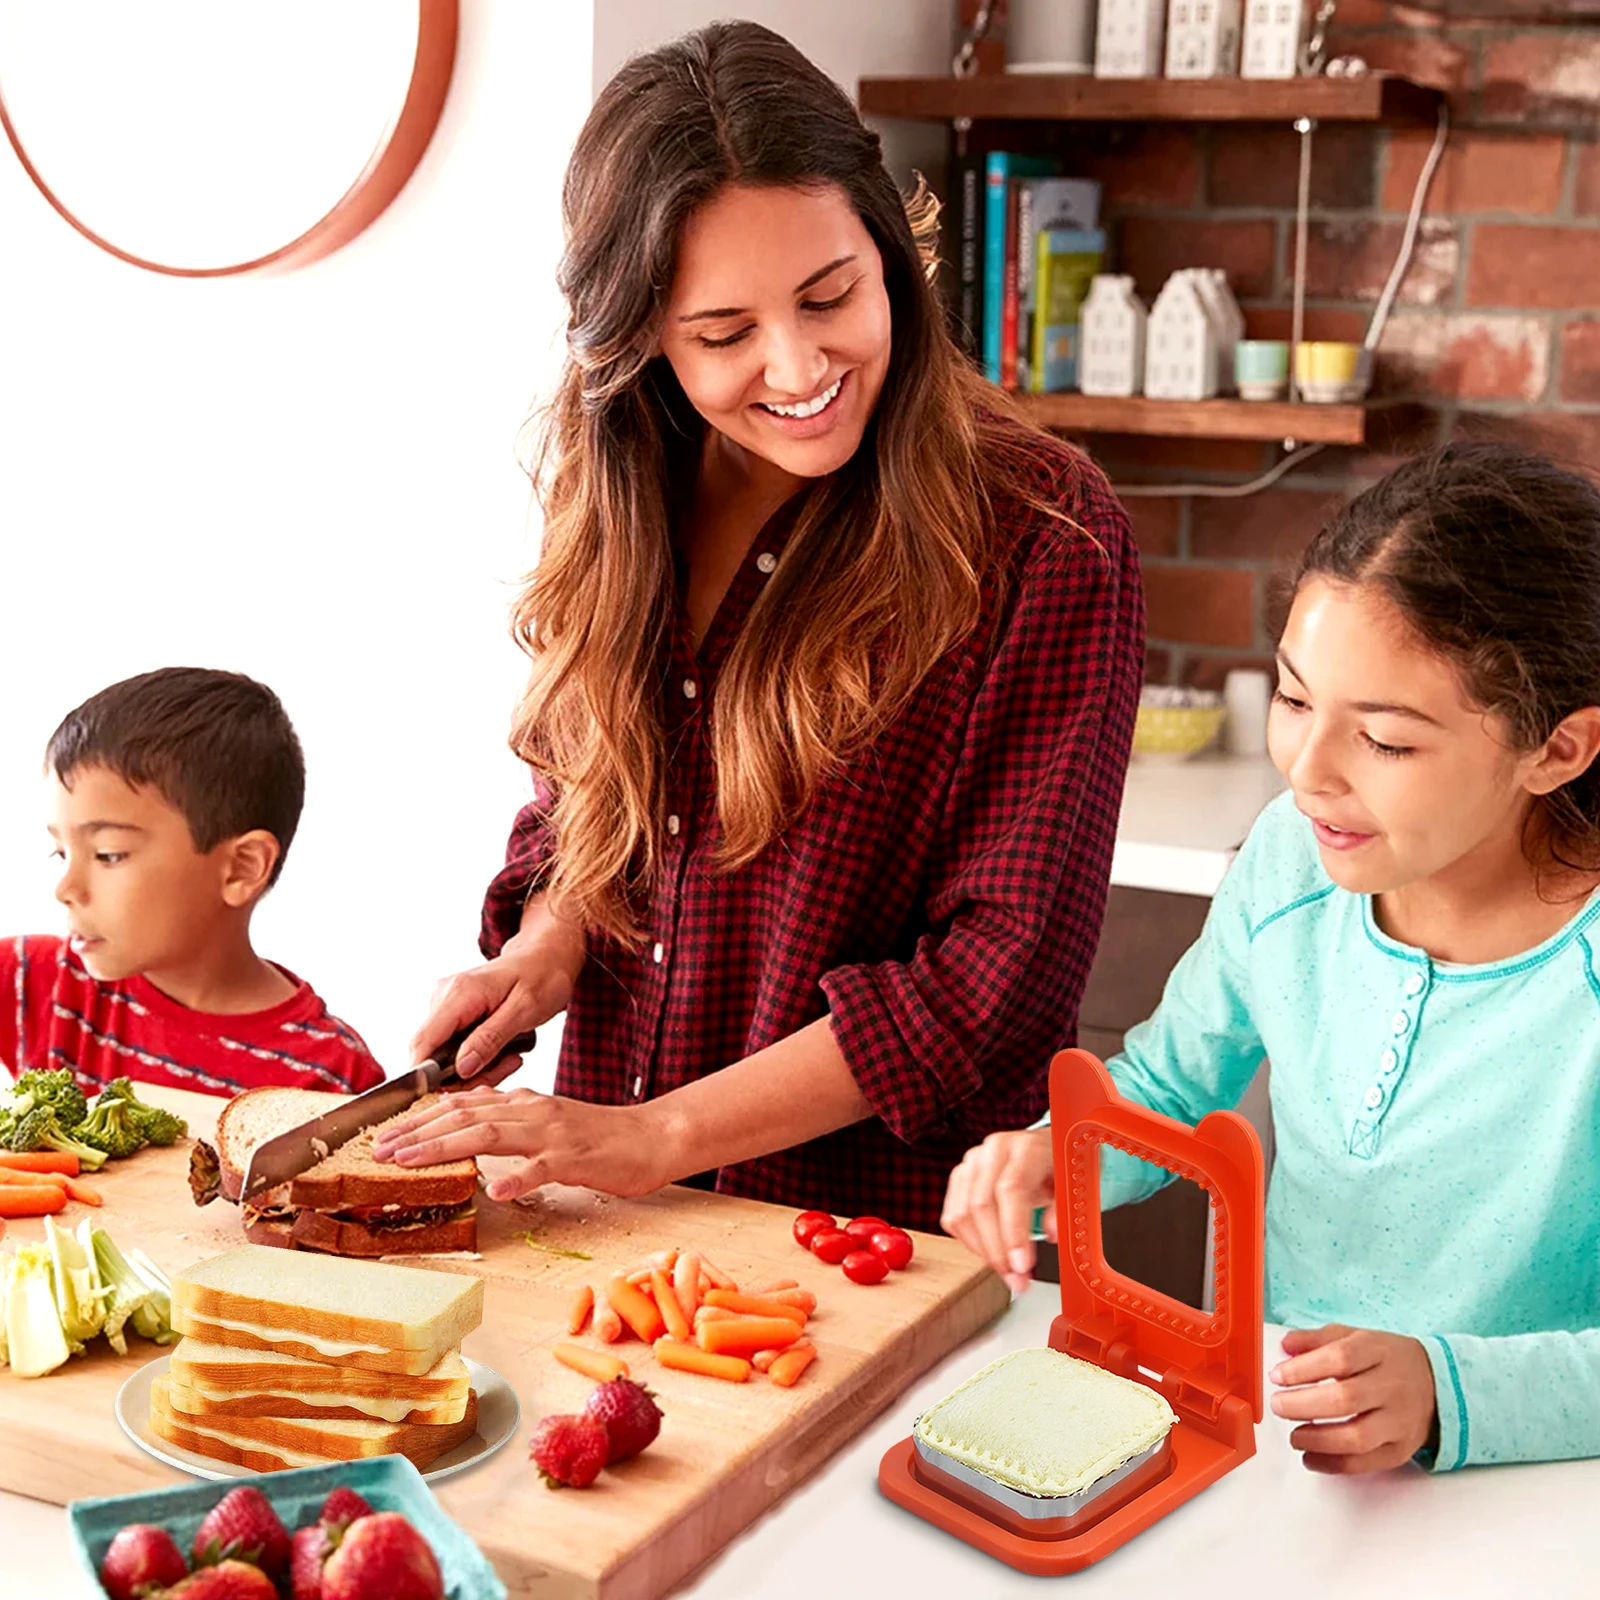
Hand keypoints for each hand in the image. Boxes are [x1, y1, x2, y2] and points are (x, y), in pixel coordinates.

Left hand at [370, 1084, 665, 1200]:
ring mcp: (553, 1133)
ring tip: (411, 1162)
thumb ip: (510, 1121)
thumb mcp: (547, 1123)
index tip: (386, 1136)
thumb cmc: (600, 1137)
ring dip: (446, 1148)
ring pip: (492, 1135)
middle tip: (380, 1151)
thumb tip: (468, 1122)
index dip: (420, 1120)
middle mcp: (533, 1111)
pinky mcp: (576, 1158)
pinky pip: (543, 1167)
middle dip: (417, 1134)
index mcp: (524, 1103)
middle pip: (465, 1117)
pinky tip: (496, 1190)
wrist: (652, 1137)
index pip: (462, 1106)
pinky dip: (519, 1177)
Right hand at [411, 899, 585, 1079]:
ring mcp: (445, 1004)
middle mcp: (444, 996)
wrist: (546, 957)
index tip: (456, 1093)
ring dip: (478, 1067)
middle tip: (508, 1066)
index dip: (428, 1076)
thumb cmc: (542, 976)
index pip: (423, 1042)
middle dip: (467, 1075)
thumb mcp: (525, 1010)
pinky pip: (453, 1048)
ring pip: (444, 1056)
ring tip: (512, 1057)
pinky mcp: (452, 1013)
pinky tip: (504, 1051)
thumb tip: (461, 1069)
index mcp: (459, 993)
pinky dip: (478, 1057)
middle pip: (433, 1055)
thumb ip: (491, 1039)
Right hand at [940, 1128, 1055, 1293]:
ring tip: (1006, 1271)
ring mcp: (972, 1162)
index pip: (1011, 1189)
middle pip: (982, 1205)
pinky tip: (991, 1252)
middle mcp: (993, 1150)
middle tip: (1017, 1279)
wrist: (1045, 1150)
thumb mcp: (1073, 1187)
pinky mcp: (959, 1176)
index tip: (1022, 1265)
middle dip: (997, 1251)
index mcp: (1026, 1147)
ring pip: (962, 1214)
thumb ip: (1062, 1210)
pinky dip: (969, 1242)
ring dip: (982, 1251)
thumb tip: (1051, 1235)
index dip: (1013, 1232)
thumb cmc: (1059, 1170)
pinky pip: (953, 1217)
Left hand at [1270, 1324, 1437, 1473]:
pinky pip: (1365, 1463)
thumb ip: (1317, 1339)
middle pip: (1345, 1399)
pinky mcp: (1400, 1449)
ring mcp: (1399, 1421)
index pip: (1340, 1358)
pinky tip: (1310, 1456)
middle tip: (1278, 1406)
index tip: (1277, 1376)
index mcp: (1378, 1352)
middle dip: (1303, 1405)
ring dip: (1317, 1440)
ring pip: (1356, 1437)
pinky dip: (1333, 1464)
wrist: (1436, 1384)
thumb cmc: (1385, 1359)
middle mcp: (1391, 1387)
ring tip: (1294, 1435)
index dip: (1303, 1369)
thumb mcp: (1353, 1336)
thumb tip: (1285, 1346)